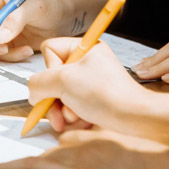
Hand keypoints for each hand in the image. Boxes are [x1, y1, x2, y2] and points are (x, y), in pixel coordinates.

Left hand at [0, 129, 168, 168]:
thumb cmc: (166, 168)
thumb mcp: (136, 146)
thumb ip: (112, 147)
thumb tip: (100, 155)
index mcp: (95, 136)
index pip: (65, 141)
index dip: (53, 152)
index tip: (44, 159)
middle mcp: (79, 149)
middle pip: (40, 153)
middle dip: (15, 160)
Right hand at [27, 37, 147, 132]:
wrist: (135, 119)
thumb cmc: (106, 94)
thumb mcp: (63, 81)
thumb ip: (38, 83)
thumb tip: (33, 93)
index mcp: (85, 47)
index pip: (49, 50)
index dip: (50, 69)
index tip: (62, 82)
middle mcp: (88, 62)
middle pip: (53, 76)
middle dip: (55, 98)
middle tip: (60, 113)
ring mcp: (92, 81)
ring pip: (62, 94)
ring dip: (64, 110)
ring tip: (76, 118)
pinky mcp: (96, 99)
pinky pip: (73, 105)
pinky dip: (75, 116)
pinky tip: (84, 121)